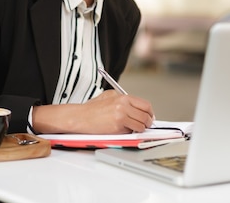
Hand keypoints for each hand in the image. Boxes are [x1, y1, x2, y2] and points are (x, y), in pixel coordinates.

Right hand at [32, 91, 154, 134]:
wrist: (79, 117)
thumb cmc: (92, 109)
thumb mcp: (108, 96)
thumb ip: (123, 100)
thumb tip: (137, 108)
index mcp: (123, 97)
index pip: (145, 105)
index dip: (150, 113)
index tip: (149, 117)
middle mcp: (123, 105)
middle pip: (146, 115)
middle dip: (147, 122)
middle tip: (145, 125)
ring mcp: (121, 115)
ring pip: (141, 125)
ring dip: (140, 129)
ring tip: (133, 129)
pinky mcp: (117, 126)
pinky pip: (131, 132)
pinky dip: (131, 133)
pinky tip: (124, 131)